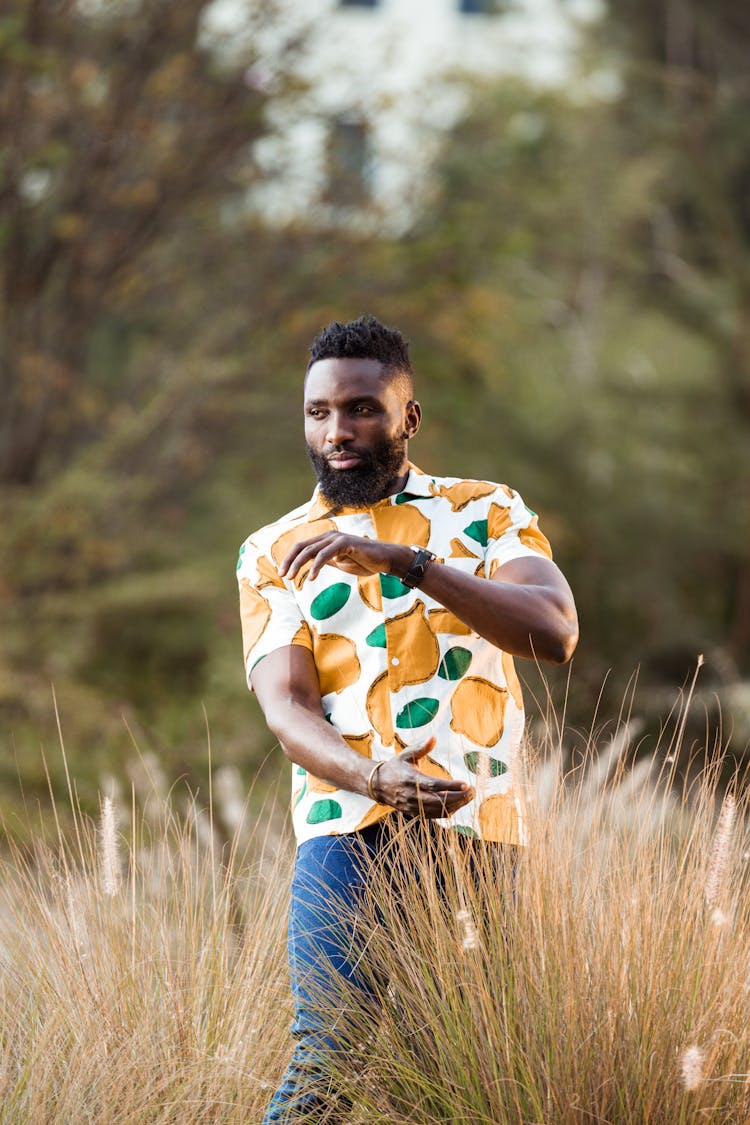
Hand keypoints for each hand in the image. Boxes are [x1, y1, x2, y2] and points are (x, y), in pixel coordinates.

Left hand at [279, 531, 411, 581]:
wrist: (385, 560)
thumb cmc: (364, 561)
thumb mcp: (340, 562)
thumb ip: (326, 561)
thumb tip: (311, 565)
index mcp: (326, 541)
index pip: (302, 547)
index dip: (290, 559)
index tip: (283, 573)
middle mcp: (329, 536)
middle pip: (302, 547)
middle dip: (290, 562)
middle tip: (284, 576)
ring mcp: (337, 539)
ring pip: (311, 550)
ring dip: (299, 565)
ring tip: (292, 578)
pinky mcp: (345, 543)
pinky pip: (325, 554)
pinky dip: (316, 566)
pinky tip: (311, 577)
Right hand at [372, 737, 473, 818]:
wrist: (378, 785)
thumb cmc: (396, 767)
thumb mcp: (406, 754)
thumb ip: (421, 747)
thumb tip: (434, 737)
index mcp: (411, 779)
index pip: (434, 785)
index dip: (451, 786)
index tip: (466, 784)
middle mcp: (412, 795)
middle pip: (439, 800)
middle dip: (459, 797)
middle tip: (474, 791)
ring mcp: (414, 806)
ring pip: (439, 810)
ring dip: (457, 805)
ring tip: (470, 797)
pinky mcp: (415, 813)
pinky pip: (435, 816)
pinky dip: (448, 811)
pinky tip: (458, 804)